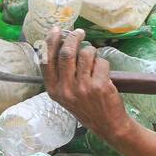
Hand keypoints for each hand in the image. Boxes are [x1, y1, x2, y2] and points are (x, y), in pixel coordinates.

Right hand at [42, 27, 129, 143]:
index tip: (56, 30)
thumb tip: (62, 45)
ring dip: (91, 51)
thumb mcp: (67, 96)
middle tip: (80, 33)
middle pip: (66, 53)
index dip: (51, 42)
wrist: (108, 125)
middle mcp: (66, 89)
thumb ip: (62, 75)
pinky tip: (104, 73)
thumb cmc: (87, 108)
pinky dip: (103, 63)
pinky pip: (101, 62)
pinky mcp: (100, 85)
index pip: (47, 61)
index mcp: (54, 90)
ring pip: (86, 54)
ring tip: (94, 59)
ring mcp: (83, 87)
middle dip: (74, 38)